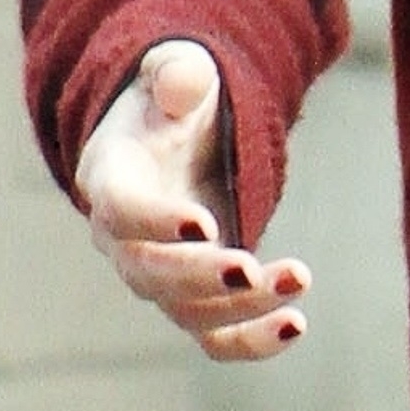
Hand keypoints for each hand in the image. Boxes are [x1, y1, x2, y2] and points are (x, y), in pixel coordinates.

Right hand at [73, 40, 309, 359]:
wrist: (177, 136)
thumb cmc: (174, 98)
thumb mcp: (175, 69)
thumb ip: (177, 71)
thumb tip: (183, 83)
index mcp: (111, 176)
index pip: (120, 210)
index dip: (156, 221)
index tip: (204, 225)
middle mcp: (123, 238)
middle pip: (148, 274)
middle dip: (198, 277)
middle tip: (247, 269)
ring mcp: (159, 273)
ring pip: (186, 312)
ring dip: (241, 308)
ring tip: (298, 278)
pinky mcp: (196, 296)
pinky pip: (216, 337)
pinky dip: (252, 340)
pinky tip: (296, 325)